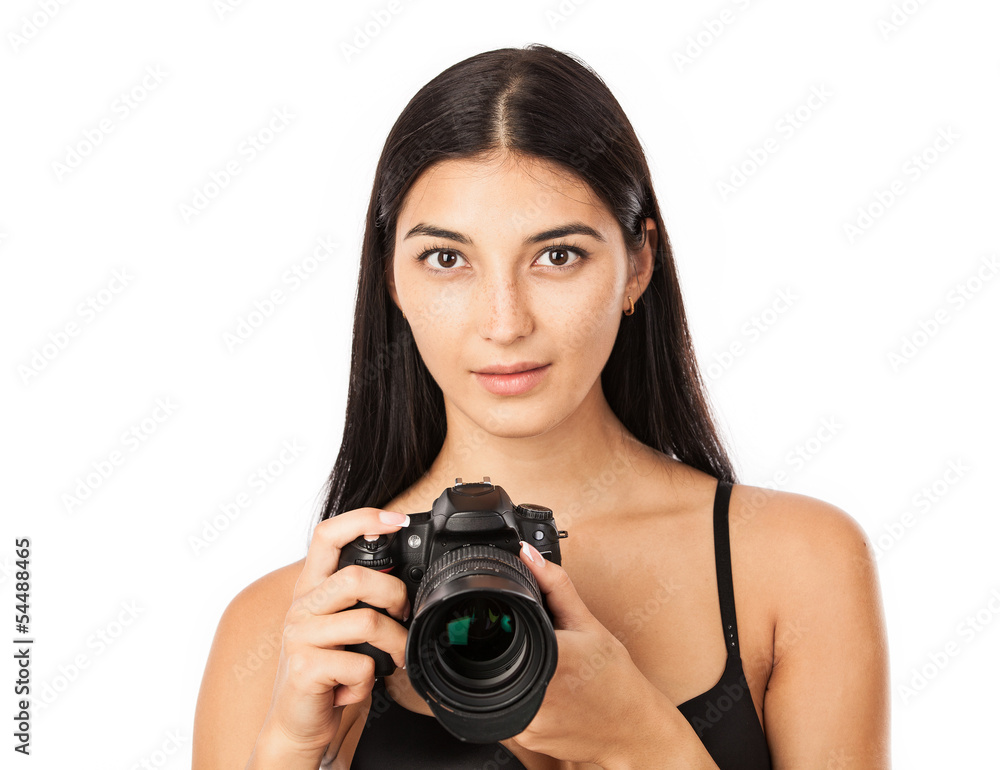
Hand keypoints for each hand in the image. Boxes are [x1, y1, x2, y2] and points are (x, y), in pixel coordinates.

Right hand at [256, 508, 411, 761]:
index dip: (363, 519)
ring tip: (392, 658)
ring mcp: (300, 636)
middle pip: (357, 576)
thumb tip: (404, 575)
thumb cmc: (332, 670)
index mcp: (312, 587)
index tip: (397, 520)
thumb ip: (363, 597)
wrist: (302, 723)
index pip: (328, 534)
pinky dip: (370, 679)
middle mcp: (302, 605)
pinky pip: (360, 663)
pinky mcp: (305, 668)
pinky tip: (357, 685)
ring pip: (367, 621)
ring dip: (394, 644)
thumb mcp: (346, 625)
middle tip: (403, 615)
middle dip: (394, 595)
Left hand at [509, 540, 654, 766]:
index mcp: (551, 658)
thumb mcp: (588, 625)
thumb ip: (555, 585)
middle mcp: (536, 693)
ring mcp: (529, 721)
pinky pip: (507, 709)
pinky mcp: (527, 738)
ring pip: (497, 685)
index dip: (498, 622)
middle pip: (495, 657)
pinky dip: (520, 696)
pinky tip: (546, 692)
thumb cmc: (616, 678)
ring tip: (544, 670)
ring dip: (511, 673)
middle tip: (535, 647)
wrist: (634, 729)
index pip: (500, 631)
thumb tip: (527, 554)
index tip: (506, 622)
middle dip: (507, 647)